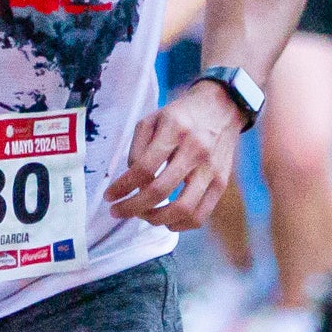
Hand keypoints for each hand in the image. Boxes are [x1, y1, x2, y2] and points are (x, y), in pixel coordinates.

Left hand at [102, 80, 246, 229]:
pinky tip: (166, 220)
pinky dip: (180, 225)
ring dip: (156, 219)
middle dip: (133, 208)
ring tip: (143, 215)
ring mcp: (211, 169)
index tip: (109, 197)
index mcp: (174, 130)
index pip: (144, 167)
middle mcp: (195, 150)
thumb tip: (131, 182)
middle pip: (160, 191)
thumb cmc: (182, 115)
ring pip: (182, 209)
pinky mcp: (221, 183)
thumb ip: (138, 148)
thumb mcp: (153, 119)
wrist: (222, 107)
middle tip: (118, 211)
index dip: (123, 187)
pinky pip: (200, 215)